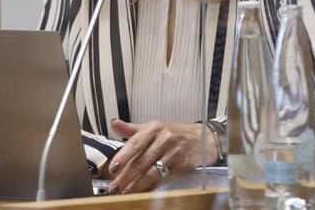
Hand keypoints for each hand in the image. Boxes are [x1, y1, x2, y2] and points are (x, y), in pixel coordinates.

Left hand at [101, 119, 217, 193]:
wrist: (202, 139)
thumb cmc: (174, 134)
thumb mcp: (153, 127)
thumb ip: (131, 129)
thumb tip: (114, 124)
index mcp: (154, 128)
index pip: (135, 143)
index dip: (123, 157)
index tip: (113, 168)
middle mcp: (164, 139)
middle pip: (142, 161)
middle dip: (126, 176)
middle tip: (114, 186)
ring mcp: (174, 153)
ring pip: (152, 172)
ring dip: (137, 184)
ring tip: (125, 192)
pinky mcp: (181, 166)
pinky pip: (163, 178)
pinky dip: (151, 186)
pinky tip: (142, 190)